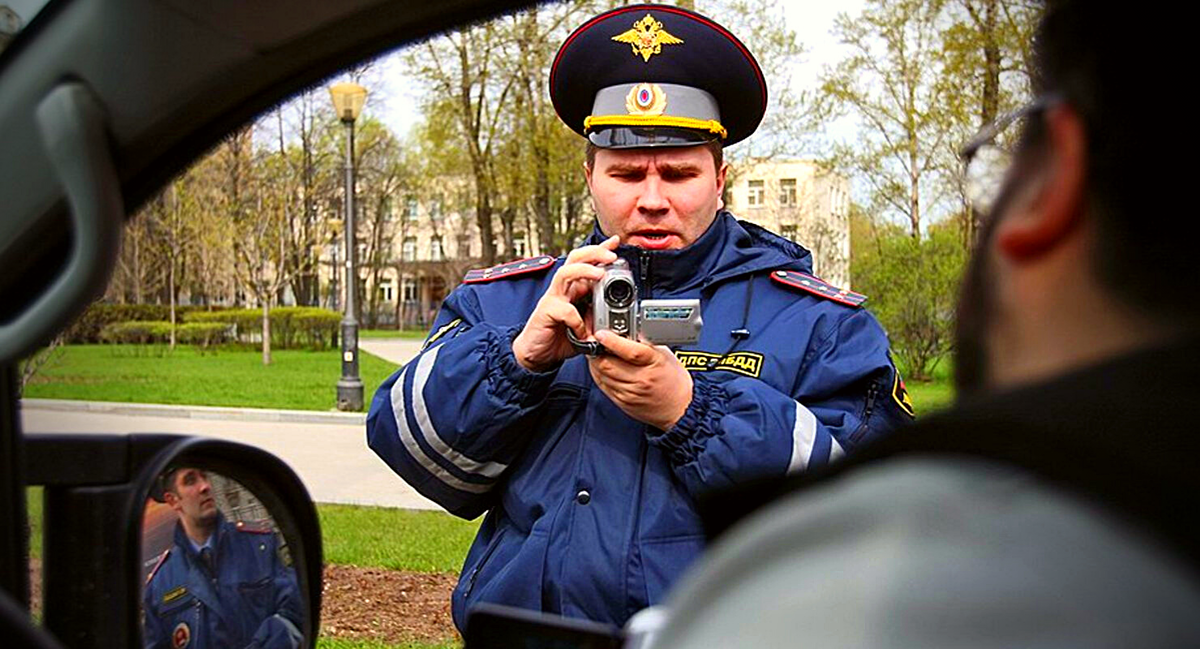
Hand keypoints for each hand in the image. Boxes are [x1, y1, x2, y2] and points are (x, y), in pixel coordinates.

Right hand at [512, 235, 619, 371]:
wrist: (536, 354)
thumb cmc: (558, 338)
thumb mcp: (586, 326)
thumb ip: (598, 320)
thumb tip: (617, 319)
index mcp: (573, 289)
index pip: (586, 263)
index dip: (600, 250)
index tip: (615, 242)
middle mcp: (563, 289)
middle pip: (575, 259)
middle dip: (594, 253)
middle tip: (611, 255)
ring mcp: (553, 299)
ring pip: (565, 273)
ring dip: (584, 270)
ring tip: (599, 274)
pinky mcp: (546, 312)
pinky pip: (564, 310)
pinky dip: (577, 320)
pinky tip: (583, 332)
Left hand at [587, 330, 692, 429]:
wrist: (680, 408)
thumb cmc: (674, 381)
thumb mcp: (664, 355)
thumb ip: (645, 343)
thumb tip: (626, 331)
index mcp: (653, 363)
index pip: (630, 351)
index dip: (611, 341)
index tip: (601, 334)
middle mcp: (640, 379)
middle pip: (608, 364)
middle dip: (596, 350)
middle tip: (593, 341)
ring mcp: (629, 392)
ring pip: (602, 374)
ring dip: (595, 361)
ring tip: (597, 352)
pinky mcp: (622, 401)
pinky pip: (602, 385)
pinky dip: (598, 373)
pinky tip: (601, 367)